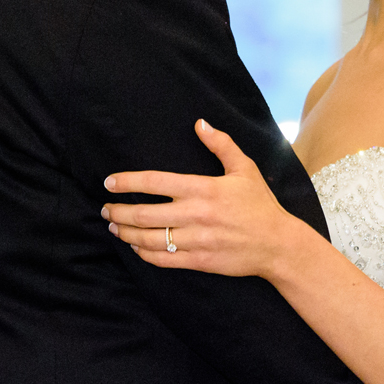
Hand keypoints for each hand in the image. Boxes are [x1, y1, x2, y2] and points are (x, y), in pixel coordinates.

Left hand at [103, 121, 309, 279]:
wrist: (277, 244)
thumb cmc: (260, 204)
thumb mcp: (245, 169)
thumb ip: (221, 145)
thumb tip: (200, 123)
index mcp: (203, 189)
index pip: (155, 182)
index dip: (127, 182)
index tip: (109, 183)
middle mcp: (195, 214)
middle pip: (143, 214)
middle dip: (117, 212)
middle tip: (105, 209)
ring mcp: (196, 239)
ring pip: (148, 239)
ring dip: (125, 233)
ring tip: (114, 228)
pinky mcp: (198, 260)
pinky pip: (162, 259)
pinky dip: (143, 253)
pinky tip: (136, 247)